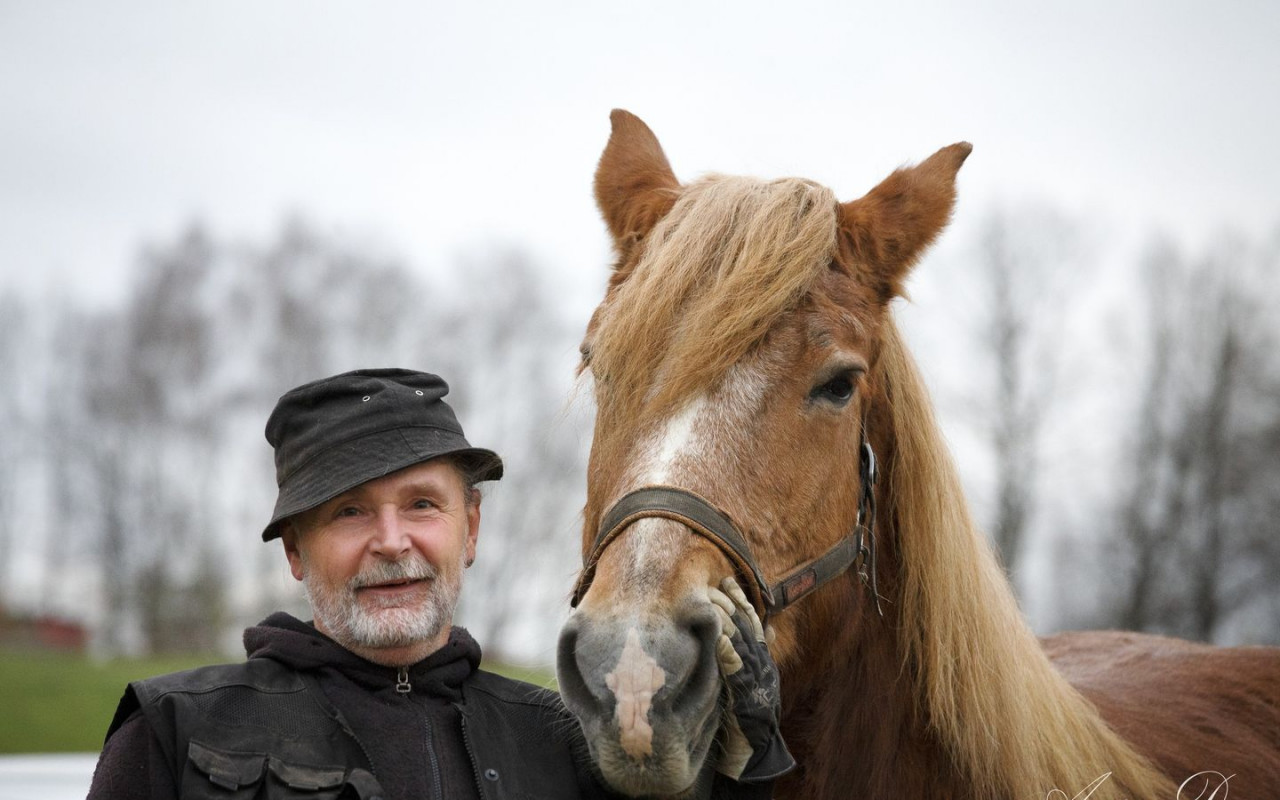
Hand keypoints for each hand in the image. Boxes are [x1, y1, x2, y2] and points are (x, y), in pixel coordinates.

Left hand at [709, 577, 795, 783]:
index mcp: (763, 660)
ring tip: (709, 599)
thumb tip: (750, 632)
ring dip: (724, 618)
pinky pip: (735, 666)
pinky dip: (725, 648)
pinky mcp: (746, 694)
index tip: (727, 581)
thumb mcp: (745, 682)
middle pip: (746, 625)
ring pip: (741, 639)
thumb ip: (743, 658)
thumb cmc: (744, 719)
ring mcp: (756, 678)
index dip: (741, 600)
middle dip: (729, 602)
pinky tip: (714, 634)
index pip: (753, 622)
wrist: (755, 753)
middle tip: (711, 584)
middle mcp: (762, 664)